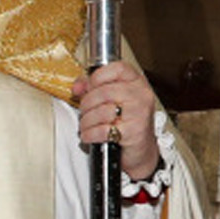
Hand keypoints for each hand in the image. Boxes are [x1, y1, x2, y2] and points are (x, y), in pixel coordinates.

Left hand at [72, 61, 159, 179]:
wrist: (141, 150)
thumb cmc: (125, 122)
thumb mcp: (112, 99)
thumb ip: (92, 87)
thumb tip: (78, 86)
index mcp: (137, 82)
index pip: (118, 68)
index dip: (98, 77)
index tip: (89, 87)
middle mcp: (141, 95)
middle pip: (104, 91)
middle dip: (86, 104)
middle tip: (84, 111)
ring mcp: (140, 113)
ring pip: (101, 111)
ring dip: (86, 121)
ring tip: (87, 125)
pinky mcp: (134, 132)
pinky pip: (103, 130)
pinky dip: (90, 134)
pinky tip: (89, 135)